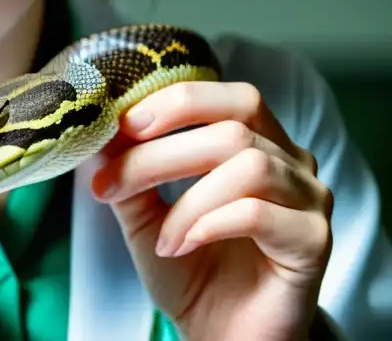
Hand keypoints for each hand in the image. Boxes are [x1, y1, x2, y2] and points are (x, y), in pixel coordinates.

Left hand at [90, 80, 333, 340]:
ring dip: (187, 200)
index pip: (225, 95)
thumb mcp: (143, 213)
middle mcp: (291, 161)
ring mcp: (309, 199)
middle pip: (233, 126)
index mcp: (256, 140)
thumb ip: (127, 167)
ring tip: (161, 237)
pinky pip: (259, 213)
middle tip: (114, 181)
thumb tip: (98, 125)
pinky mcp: (313, 241)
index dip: (173, 103)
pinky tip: (184, 245)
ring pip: (249, 165)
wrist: (221, 335)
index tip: (121, 125)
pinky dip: (209, 224)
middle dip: (161, 152)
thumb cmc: (189, 266)